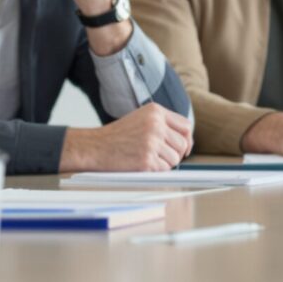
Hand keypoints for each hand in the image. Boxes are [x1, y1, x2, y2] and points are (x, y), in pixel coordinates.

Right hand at [60, 103, 192, 171]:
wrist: (95, 146)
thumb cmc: (117, 135)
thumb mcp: (141, 119)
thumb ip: (162, 124)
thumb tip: (186, 141)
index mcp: (155, 111)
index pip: (186, 126)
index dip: (187, 139)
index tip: (183, 148)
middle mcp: (155, 124)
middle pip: (183, 144)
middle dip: (176, 154)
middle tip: (162, 156)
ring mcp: (151, 142)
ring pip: (175, 158)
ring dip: (165, 163)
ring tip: (147, 158)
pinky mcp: (147, 159)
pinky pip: (164, 169)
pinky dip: (156, 170)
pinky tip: (142, 163)